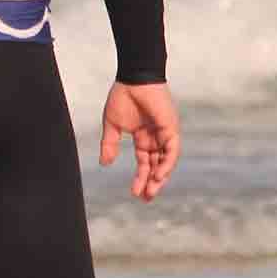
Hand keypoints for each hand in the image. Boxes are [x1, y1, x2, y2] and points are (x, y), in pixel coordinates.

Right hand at [98, 81, 179, 201]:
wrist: (133, 78)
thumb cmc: (122, 97)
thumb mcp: (112, 125)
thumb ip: (109, 144)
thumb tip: (104, 163)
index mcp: (143, 137)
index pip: (144, 162)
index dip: (140, 178)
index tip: (134, 193)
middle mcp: (156, 138)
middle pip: (156, 165)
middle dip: (151, 183)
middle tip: (145, 199)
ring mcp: (164, 133)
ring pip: (165, 161)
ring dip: (160, 177)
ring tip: (151, 192)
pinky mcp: (170, 128)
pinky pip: (171, 150)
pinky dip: (167, 163)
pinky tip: (159, 175)